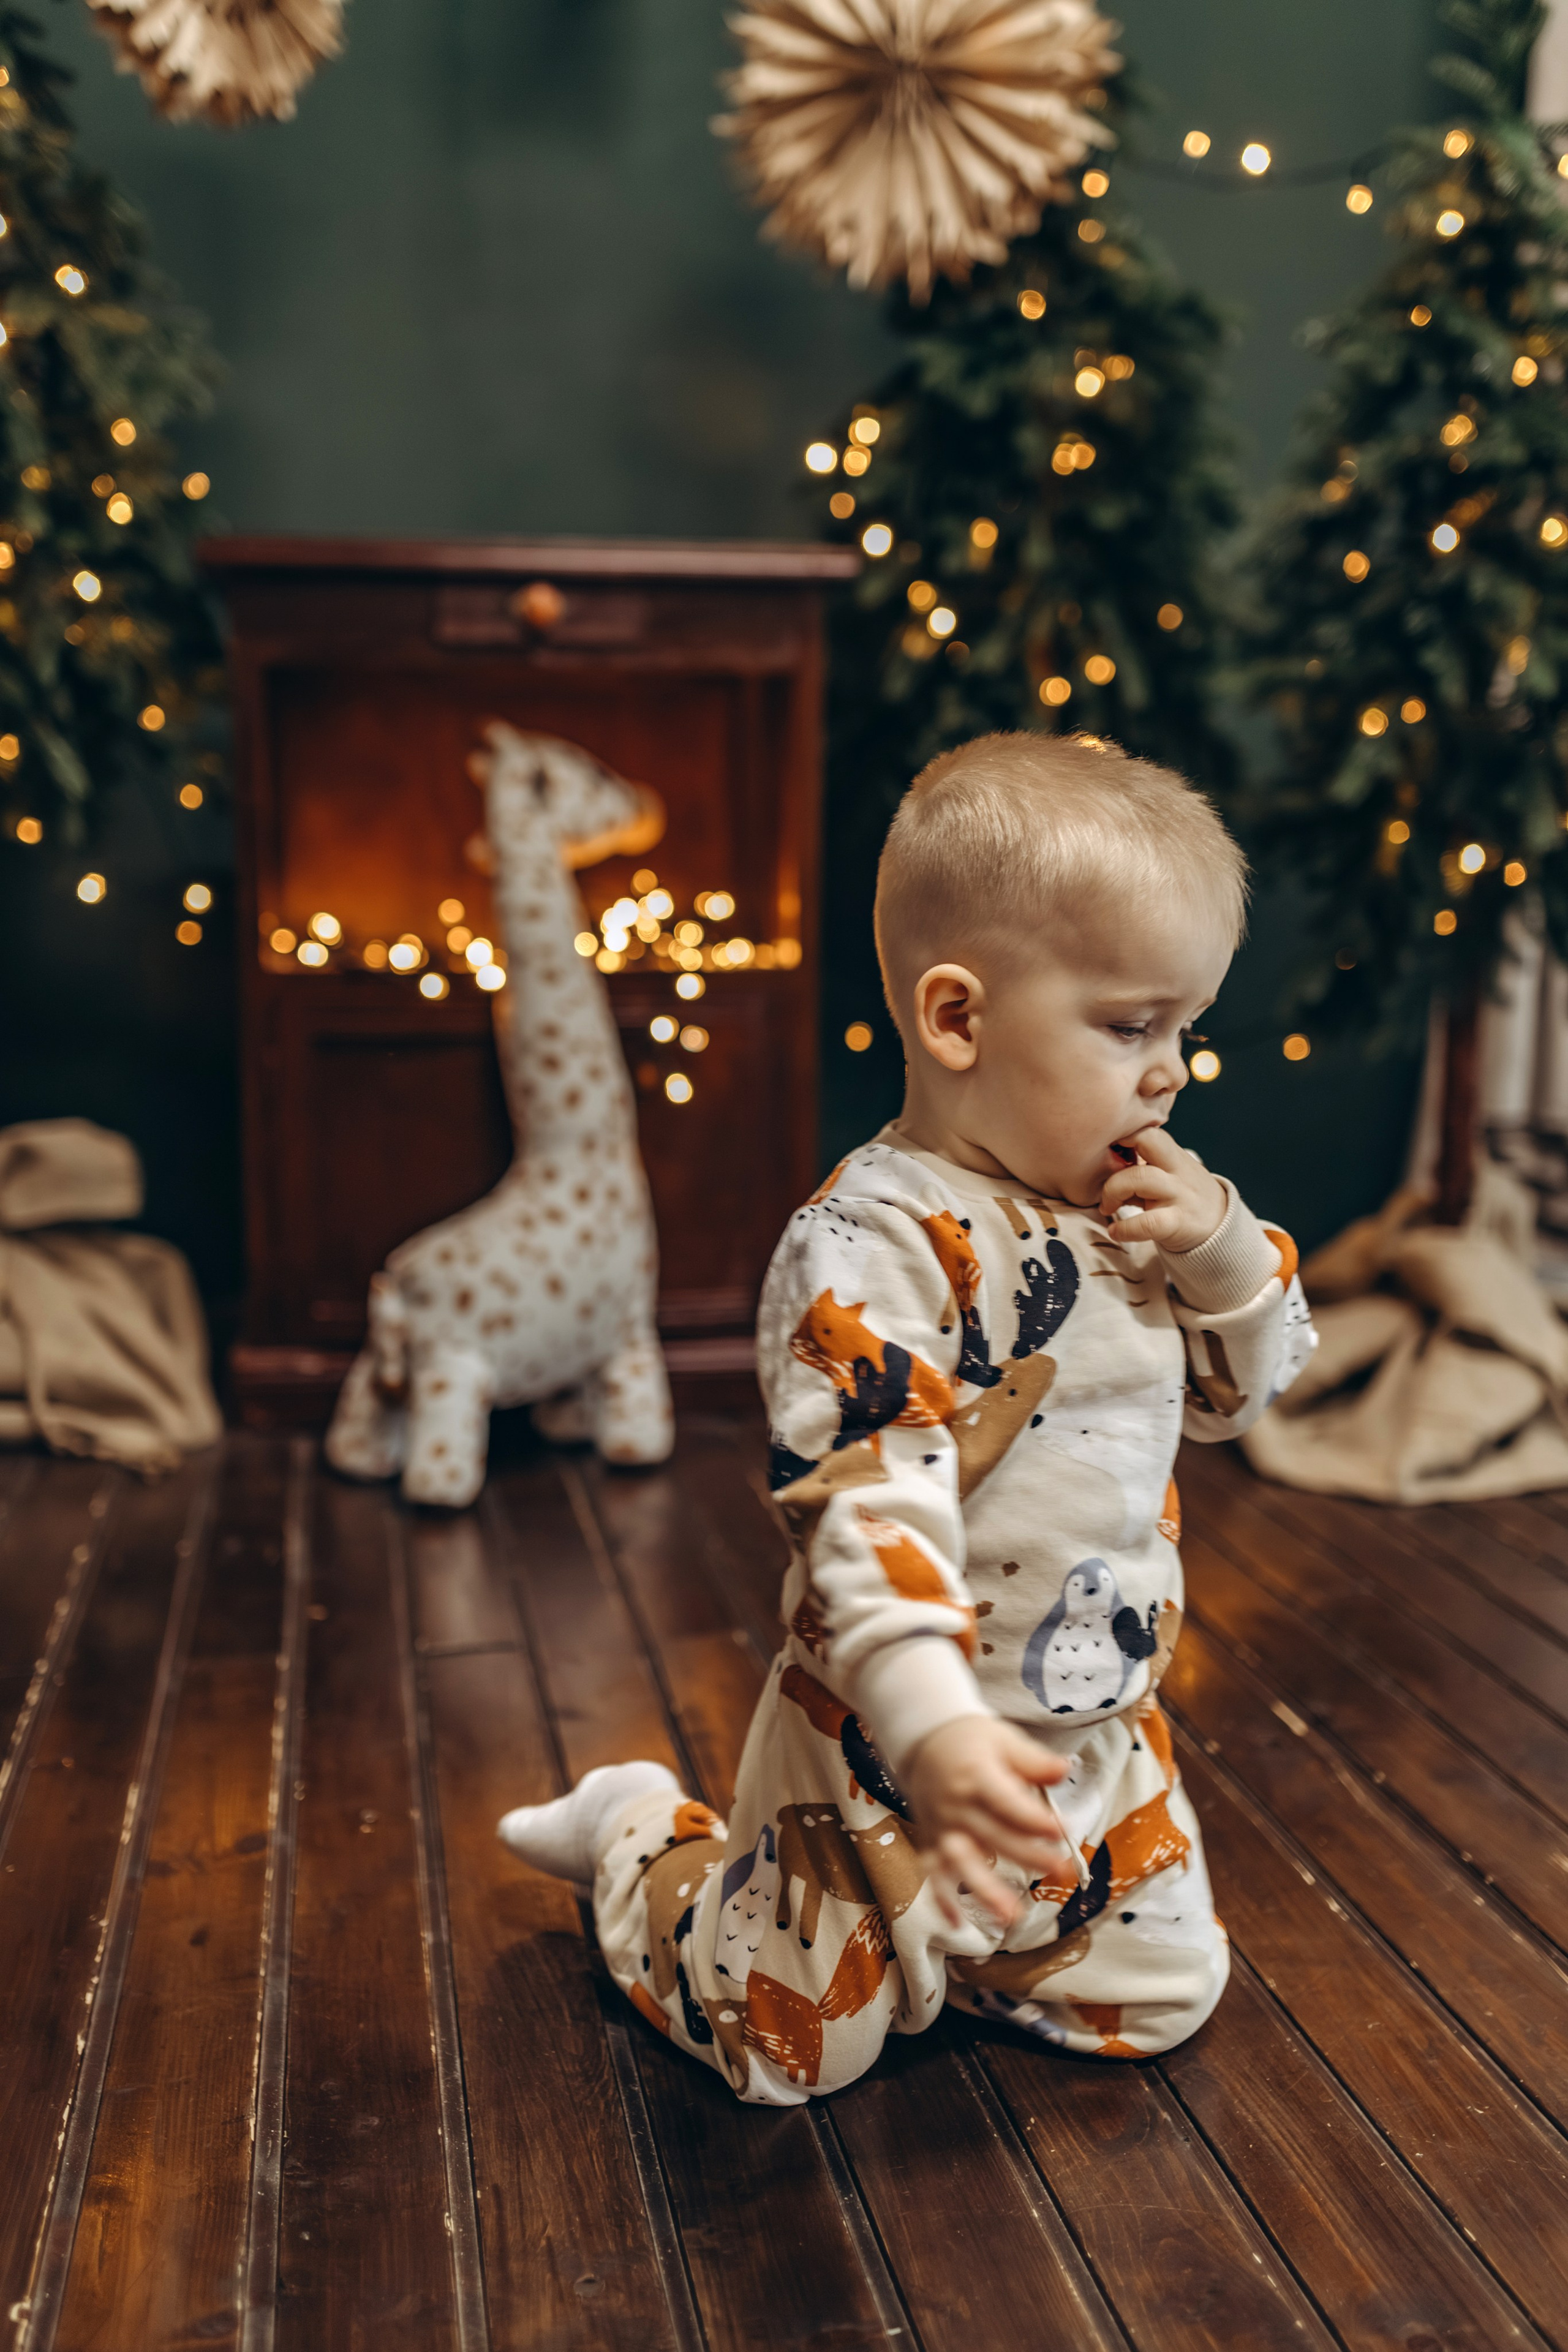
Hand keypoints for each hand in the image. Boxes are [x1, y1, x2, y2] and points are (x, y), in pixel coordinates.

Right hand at [904, 1715, 1071, 1931]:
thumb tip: (1064, 1769)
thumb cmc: (971, 1740)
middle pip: (995, 1836)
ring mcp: (941, 1827)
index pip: (1008, 1803)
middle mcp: (956, 1805)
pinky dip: (942, 1900)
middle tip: (1062, 1872)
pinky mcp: (931, 1841)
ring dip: (986, 1890)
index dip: (1035, 1819)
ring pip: (962, 1862)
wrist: (923, 1740)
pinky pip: (933, 1873)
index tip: (1063, 1831)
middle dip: (1030, 1856)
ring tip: (1012, 1916)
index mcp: (976, 1776)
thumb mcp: (1004, 1739)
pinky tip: (959, 1925)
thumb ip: (1033, 1760)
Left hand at [1100, 1123, 1226, 1253]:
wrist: (1220, 1229)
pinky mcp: (1178, 1222)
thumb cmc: (1182, 1199)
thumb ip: (1138, 1169)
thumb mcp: (1166, 1176)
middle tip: (1101, 1181)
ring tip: (1107, 1208)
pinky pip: (1147, 1222)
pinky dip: (1125, 1228)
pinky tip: (1116, 1232)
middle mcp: (1178, 1169)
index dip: (1120, 1136)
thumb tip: (1099, 1168)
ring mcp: (1180, 1194)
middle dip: (1115, 1158)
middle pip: (1146, 1140)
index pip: (1146, 1129)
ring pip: (1139, 1178)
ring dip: (1112, 1192)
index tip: (1102, 1155)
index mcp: (1172, 1155)